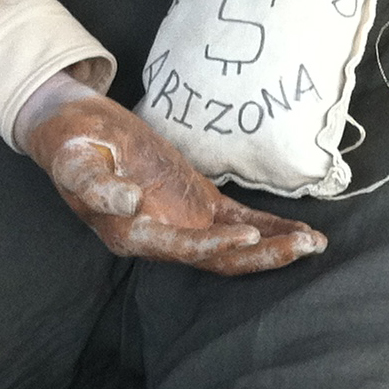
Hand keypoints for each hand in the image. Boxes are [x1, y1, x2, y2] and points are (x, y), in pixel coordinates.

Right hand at [20, 94, 325, 274]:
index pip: (178, 247)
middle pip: (219, 257)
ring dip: (274, 246)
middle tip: (306, 246)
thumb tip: (129, 203)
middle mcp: (161, 236)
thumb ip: (95, 185)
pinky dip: (270, 227)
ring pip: (234, 245)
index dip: (211, 245)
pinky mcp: (198, 203)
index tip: (245, 236)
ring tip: (316, 243)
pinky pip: (239, 219)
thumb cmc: (72, 144)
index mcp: (130, 233)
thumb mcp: (74, 160)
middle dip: (263, 255)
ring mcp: (183, 221)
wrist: (76, 130)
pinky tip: (301, 231)